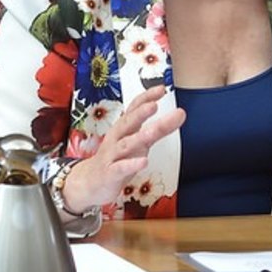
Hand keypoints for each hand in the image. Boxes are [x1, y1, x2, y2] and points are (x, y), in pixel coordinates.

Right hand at [61, 85, 183, 212]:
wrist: (91, 183)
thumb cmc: (117, 159)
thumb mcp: (139, 142)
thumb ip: (159, 129)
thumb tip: (180, 113)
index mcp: (124, 128)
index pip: (134, 108)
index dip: (146, 98)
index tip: (161, 88)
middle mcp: (117, 138)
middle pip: (128, 123)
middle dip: (140, 113)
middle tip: (154, 105)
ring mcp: (112, 155)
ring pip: (125, 144)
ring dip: (138, 137)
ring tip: (152, 132)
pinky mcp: (110, 174)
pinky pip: (121, 168)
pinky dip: (131, 165)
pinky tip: (144, 162)